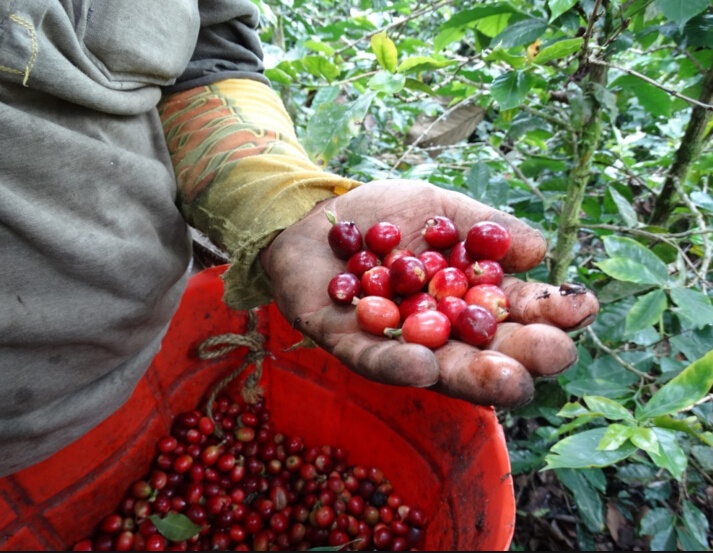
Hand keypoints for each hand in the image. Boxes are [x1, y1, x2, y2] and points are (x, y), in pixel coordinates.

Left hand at [260, 181, 598, 408]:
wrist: (313, 215)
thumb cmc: (382, 215)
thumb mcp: (439, 210)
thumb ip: (484, 228)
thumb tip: (540, 252)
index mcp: (465, 298)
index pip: (514, 312)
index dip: (548, 312)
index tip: (581, 306)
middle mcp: (436, 329)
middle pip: (486, 350)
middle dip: (523, 353)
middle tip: (556, 352)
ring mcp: (394, 341)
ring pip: (439, 367)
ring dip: (474, 375)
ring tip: (509, 379)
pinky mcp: (347, 344)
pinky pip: (374, 361)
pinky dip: (399, 365)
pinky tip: (425, 368)